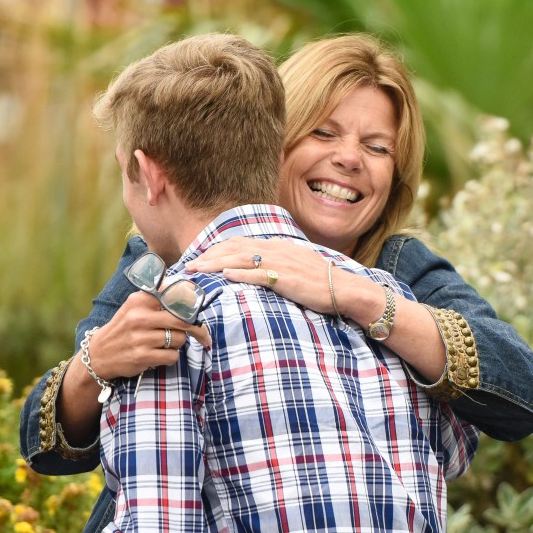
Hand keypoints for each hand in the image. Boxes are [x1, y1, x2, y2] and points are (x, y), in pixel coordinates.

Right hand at [89, 291, 211, 382]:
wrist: (99, 353)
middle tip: (203, 334)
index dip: (191, 304)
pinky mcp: (142, 356)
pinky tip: (161, 354)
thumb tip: (189, 289)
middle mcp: (139, 317)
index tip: (197, 311)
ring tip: (166, 343)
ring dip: (178, 343)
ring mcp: (140, 338)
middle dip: (196, 328)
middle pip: (182, 320)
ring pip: (179, 339)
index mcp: (139, 300)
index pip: (174, 297)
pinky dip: (171, 357)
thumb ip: (158, 297)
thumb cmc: (124, 328)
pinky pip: (172, 356)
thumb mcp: (134, 306)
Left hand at [187, 237, 336, 314]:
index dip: (216, 250)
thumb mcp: (295, 265)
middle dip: (209, 256)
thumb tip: (256, 268)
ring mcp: (280, 263)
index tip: (199, 259)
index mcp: (276, 246)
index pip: (239, 243)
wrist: (344, 288)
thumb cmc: (321, 282)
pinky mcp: (286, 278)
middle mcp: (275, 250)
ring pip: (241, 259)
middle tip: (188, 266)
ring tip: (197, 271)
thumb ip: (275, 263)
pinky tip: (225, 276)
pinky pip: (259, 274)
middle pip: (234, 249)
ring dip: (216, 264)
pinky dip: (241, 274)